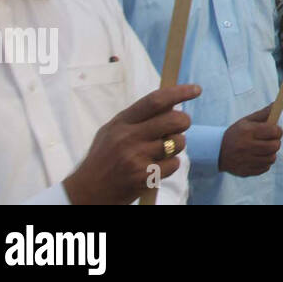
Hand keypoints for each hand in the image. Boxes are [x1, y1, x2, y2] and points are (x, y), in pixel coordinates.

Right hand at [63, 83, 199, 204]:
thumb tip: (170, 103)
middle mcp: (129, 138)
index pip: (155, 101)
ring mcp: (137, 158)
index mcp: (121, 122)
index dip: (179, 92)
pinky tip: (156, 167)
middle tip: (181, 124)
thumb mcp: (112, 131)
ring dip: (176, 144)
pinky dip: (170, 165)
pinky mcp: (144, 177)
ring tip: (161, 150)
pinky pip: (174, 164)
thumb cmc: (103, 158)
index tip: (196, 89)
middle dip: (184, 121)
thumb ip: (137, 117)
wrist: (86, 192)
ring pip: (177, 142)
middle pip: (174, 120)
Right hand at [219, 106, 282, 176]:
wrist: (217, 151)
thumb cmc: (237, 133)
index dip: (277, 131)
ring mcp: (246, 160)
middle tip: (270, 140)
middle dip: (275, 142)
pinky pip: (265, 168)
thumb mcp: (248, 120)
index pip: (273, 131)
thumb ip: (267, 112)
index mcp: (248, 131)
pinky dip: (264, 162)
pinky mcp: (246, 171)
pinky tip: (257, 157)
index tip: (274, 130)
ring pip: (272, 158)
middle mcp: (246, 146)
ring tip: (263, 148)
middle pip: (275, 146)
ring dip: (271, 153)